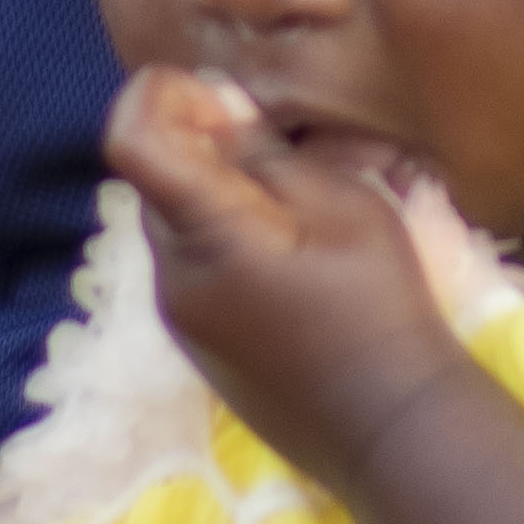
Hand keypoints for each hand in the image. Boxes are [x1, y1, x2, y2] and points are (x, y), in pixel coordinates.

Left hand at [100, 67, 479, 492]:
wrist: (392, 427)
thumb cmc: (380, 306)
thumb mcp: (341, 205)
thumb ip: (267, 156)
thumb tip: (218, 112)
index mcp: (203, 237)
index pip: (131, 140)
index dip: (162, 96)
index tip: (226, 100)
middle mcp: (170, 280)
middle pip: (153, 180)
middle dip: (196, 143)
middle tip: (273, 143)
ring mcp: (180, 321)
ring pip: (172, 224)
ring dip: (211, 193)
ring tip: (291, 205)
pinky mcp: (199, 349)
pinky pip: (190, 268)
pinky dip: (219, 238)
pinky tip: (286, 256)